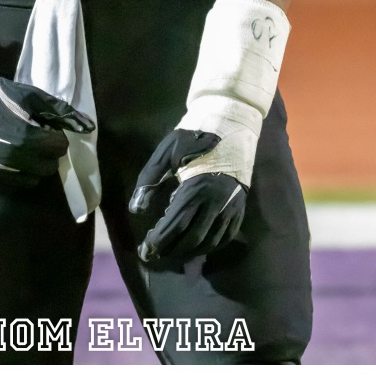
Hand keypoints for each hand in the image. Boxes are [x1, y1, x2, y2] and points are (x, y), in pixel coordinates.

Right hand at [0, 61, 93, 184]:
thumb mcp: (32, 96)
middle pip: (50, 167)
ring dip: (36, 166)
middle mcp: (15, 161)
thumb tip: (88, 127)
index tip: (48, 129)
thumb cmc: (0, 97)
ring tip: (26, 150)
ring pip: (35, 179)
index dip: (57, 137)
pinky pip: (17, 186)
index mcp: (28, 139)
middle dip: (48, 153)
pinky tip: (15, 160)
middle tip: (38, 140)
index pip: (60, 148)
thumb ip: (61, 113)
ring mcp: (1, 173)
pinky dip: (21, 175)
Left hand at [130, 128, 247, 265]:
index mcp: (197, 188)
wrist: (231, 120)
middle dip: (170, 250)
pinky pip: (225, 237)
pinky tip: (196, 245)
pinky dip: (210, 246)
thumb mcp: (166, 152)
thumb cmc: (194, 134)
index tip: (145, 250)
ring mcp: (231, 207)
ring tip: (171, 252)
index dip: (158, 241)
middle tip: (154, 255)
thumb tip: (135, 209)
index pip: (175, 225)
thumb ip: (149, 180)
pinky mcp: (240, 207)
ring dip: (189, 252)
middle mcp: (216, 202)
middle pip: (192, 238)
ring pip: (210, 242)